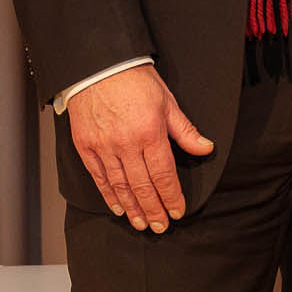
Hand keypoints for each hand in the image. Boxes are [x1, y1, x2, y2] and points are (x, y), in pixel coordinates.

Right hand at [65, 64, 214, 231]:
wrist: (99, 65)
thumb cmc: (134, 79)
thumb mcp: (167, 101)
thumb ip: (185, 130)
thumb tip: (205, 148)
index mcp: (150, 132)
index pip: (164, 174)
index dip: (172, 196)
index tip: (178, 211)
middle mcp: (126, 144)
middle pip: (143, 186)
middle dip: (153, 210)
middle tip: (160, 226)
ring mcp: (104, 147)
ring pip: (121, 186)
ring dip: (133, 208)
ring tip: (142, 223)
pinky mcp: (86, 147)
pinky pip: (99, 177)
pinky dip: (109, 195)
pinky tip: (119, 207)